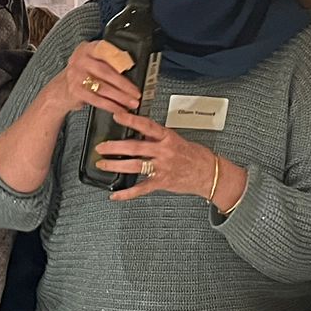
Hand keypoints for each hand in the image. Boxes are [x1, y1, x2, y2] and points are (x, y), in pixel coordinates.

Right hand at [47, 39, 140, 119]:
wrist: (59, 90)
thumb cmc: (81, 75)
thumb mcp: (92, 62)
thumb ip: (107, 61)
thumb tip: (130, 67)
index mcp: (87, 48)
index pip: (106, 51)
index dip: (120, 59)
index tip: (133, 67)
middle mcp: (80, 59)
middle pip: (107, 72)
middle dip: (124, 84)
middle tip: (136, 92)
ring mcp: (76, 75)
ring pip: (103, 87)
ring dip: (120, 97)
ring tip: (132, 102)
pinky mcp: (75, 90)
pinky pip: (97, 99)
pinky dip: (110, 106)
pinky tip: (119, 109)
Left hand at [96, 112, 234, 202]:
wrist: (209, 172)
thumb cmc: (193, 155)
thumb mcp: (175, 139)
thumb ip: (156, 137)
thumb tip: (137, 130)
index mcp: (167, 137)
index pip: (146, 126)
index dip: (131, 120)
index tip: (117, 115)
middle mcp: (164, 151)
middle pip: (135, 148)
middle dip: (115, 147)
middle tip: (101, 147)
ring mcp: (162, 168)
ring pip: (135, 166)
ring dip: (116, 166)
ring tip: (102, 164)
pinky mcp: (162, 182)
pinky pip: (141, 189)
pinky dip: (126, 193)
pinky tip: (115, 195)